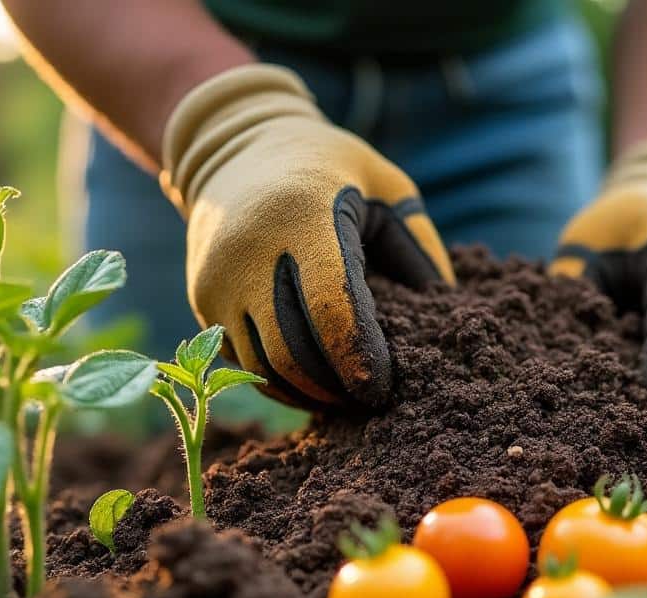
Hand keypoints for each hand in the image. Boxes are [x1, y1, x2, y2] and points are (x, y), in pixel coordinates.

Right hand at [160, 65, 453, 408]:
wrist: (233, 149)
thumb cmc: (328, 168)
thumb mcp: (385, 185)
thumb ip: (420, 244)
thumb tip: (444, 308)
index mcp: (303, 218)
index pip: (330, 308)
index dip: (359, 357)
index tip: (383, 386)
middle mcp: (250, 253)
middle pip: (295, 349)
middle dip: (336, 387)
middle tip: (369, 400)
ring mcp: (218, 280)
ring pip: (265, 365)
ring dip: (307, 392)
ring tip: (343, 396)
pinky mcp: (202, 300)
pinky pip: (243, 360)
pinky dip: (278, 381)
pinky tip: (311, 381)